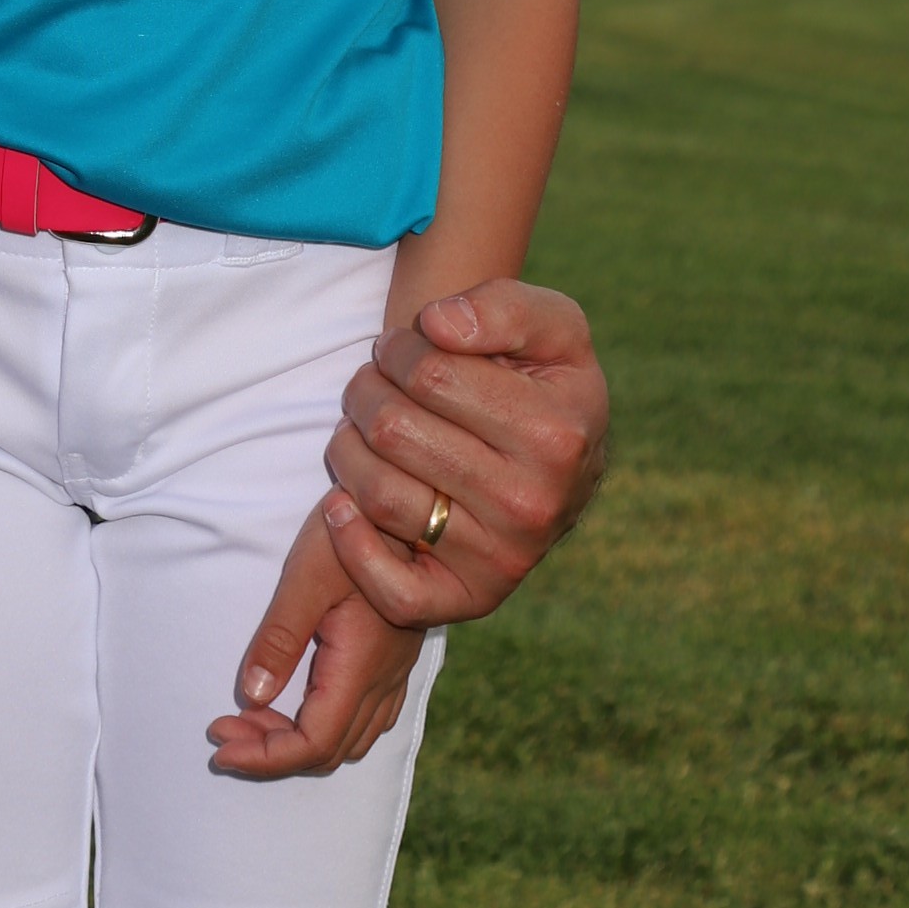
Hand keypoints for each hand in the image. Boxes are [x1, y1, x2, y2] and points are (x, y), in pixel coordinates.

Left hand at [207, 496, 421, 776]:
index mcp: (360, 667)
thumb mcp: (306, 578)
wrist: (407, 508)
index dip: (264, 757)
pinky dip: (323, 726)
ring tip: (249, 718)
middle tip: (223, 729)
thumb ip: (280, 639)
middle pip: (329, 751)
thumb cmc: (351, 533)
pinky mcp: (395, 660)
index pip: (313, 743)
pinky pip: (364, 719)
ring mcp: (394, 673)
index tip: (219, 744)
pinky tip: (294, 704)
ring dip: (296, 741)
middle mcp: (383, 681)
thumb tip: (251, 697)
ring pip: (348, 740)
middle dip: (271, 752)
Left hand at [320, 279, 610, 630]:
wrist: (568, 472)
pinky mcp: (470, 599)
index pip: (429, 375)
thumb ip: (503, 307)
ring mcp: (501, 560)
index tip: (401, 348)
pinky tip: (340, 503)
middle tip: (372, 383)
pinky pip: (393, 591)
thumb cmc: (547, 387)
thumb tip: (439, 325)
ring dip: (347, 449)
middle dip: (367, 392)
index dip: (399, 350)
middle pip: (394, 432)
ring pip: (379, 495)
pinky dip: (351, 545)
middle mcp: (531, 505)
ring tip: (360, 426)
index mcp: (555, 436)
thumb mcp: (554, 329)